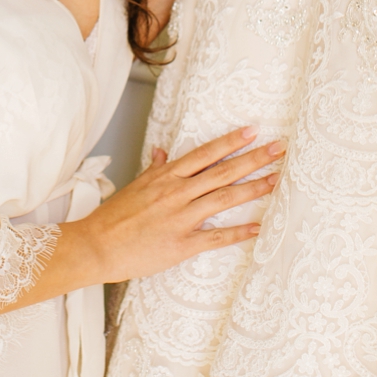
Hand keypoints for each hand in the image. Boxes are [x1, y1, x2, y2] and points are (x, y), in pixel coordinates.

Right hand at [62, 127, 279, 284]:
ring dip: (253, 189)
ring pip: (224, 198)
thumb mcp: (135, 186)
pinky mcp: (183, 243)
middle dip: (253, 159)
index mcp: (165, 177)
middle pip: (222, 172)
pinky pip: (216, 236)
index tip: (252, 131)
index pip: (204, 154)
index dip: (230, 142)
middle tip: (278, 149)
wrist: (98, 245)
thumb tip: (162, 152)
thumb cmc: (115, 217)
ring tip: (276, 180)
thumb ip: (154, 169)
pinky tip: (259, 228)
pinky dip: (239, 232)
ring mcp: (181, 218)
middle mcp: (176, 193)